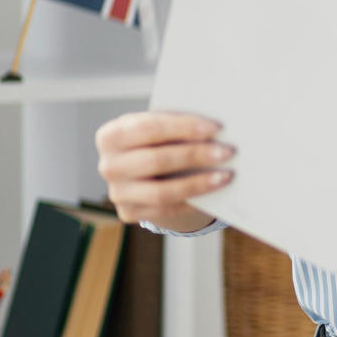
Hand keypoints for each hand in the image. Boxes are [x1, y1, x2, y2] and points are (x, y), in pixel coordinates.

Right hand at [94, 111, 231, 231]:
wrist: (143, 168)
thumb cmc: (157, 139)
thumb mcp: (159, 126)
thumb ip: (178, 124)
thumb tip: (216, 130)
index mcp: (111, 135)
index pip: (148, 128)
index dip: (183, 127)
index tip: (216, 128)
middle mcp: (108, 165)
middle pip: (156, 160)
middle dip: (195, 155)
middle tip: (227, 152)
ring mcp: (117, 192)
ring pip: (161, 192)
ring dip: (198, 184)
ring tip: (225, 175)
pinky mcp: (129, 213)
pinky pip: (166, 210)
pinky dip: (193, 200)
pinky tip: (213, 191)